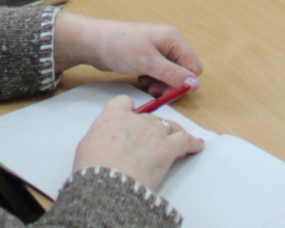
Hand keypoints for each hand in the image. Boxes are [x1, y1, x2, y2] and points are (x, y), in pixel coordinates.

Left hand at [53, 13, 202, 95]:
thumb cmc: (120, 47)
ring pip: (170, 75)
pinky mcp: (147, 58)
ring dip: (160, 83)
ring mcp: (158, 50)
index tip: (168, 90)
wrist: (93, 43)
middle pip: (182, 71)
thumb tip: (196, 84)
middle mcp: (169, 43)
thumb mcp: (148, 62)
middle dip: (170, 84)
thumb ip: (173, 74)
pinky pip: (159, 74)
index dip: (184, 81)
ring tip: (144, 83)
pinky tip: (140, 79)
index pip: (193, 66)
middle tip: (153, 89)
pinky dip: (152, 80)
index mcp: (173, 39)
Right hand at [72, 95, 203, 190]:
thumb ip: (99, 137)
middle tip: (151, 143)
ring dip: (174, 132)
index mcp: (112, 116)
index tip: (131, 119)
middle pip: (149, 117)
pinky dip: (192, 143)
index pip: (123, 102)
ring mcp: (154, 132)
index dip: (128, 111)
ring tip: (179, 139)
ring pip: (170, 126)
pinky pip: (185, 141)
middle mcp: (135, 119)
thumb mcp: (87, 146)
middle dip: (151, 128)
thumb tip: (103, 143)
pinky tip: (196, 146)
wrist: (108, 181)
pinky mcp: (168, 147)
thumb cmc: (93, 167)